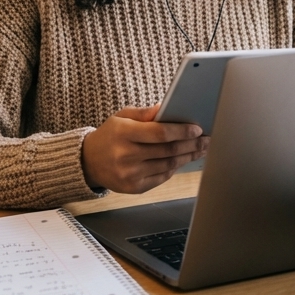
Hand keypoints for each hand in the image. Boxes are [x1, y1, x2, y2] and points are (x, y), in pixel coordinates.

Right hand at [81, 104, 207, 193]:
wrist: (88, 162)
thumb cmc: (110, 135)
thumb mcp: (122, 117)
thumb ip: (145, 113)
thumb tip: (167, 107)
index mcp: (123, 134)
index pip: (160, 133)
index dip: (182, 131)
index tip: (198, 129)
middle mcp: (126, 156)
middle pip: (168, 150)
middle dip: (192, 144)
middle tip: (207, 140)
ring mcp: (130, 174)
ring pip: (169, 165)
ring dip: (188, 157)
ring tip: (200, 149)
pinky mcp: (134, 188)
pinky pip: (162, 177)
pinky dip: (175, 168)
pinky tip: (183, 160)